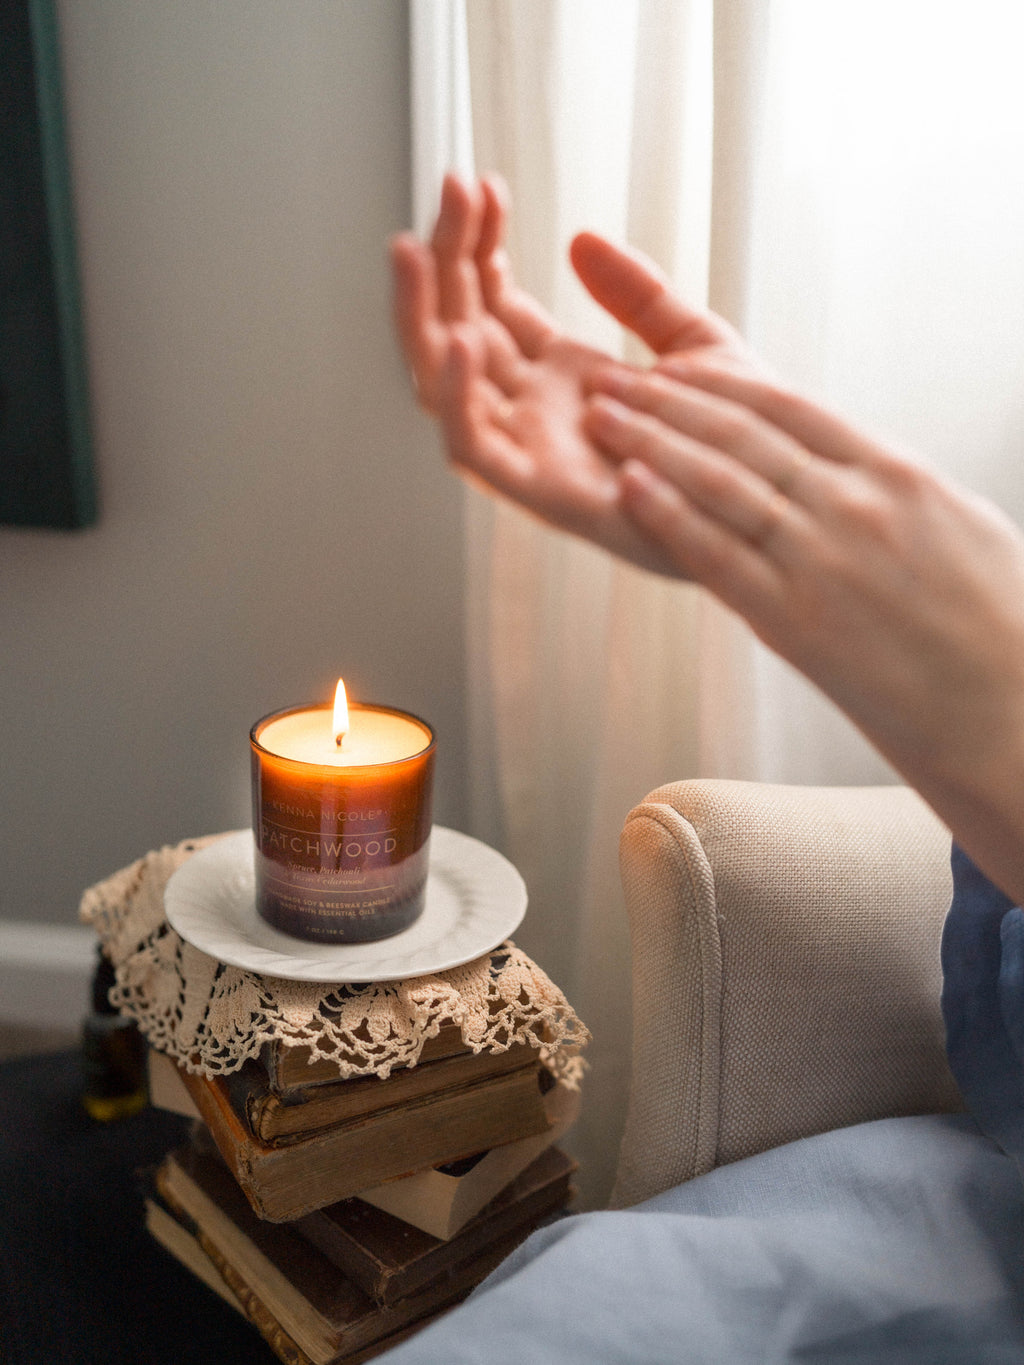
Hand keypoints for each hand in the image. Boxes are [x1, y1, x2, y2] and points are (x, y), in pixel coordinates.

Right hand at [390, 173, 755, 570]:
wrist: (764, 512)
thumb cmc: (731, 446)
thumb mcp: (692, 345)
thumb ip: (636, 295)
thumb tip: (578, 238)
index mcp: (560, 375)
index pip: (491, 301)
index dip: (479, 243)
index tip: (484, 186)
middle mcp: (531, 409)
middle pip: (459, 325)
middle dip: (447, 256)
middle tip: (453, 188)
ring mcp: (528, 449)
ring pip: (444, 380)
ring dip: (421, 315)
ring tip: (415, 249)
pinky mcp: (535, 492)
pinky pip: (472, 448)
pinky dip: (457, 397)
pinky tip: (460, 339)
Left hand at [584, 357, 1023, 900]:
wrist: (1005, 710)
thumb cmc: (990, 622)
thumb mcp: (955, 524)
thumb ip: (890, 488)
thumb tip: (849, 465)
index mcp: (894, 474)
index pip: (789, 407)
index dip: (718, 384)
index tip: (672, 366)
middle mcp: (854, 505)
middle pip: (740, 434)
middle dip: (665, 401)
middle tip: (611, 379)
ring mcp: (821, 561)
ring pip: (719, 483)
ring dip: (650, 444)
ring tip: (601, 418)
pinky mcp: (795, 622)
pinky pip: (717, 556)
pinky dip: (667, 515)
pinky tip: (629, 487)